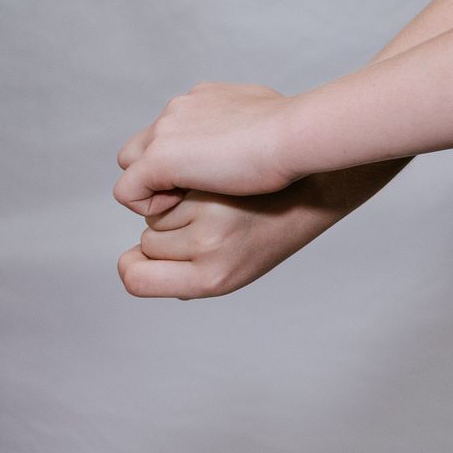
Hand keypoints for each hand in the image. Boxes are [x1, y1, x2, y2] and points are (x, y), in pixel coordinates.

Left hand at [115, 82, 300, 215]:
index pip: (170, 128)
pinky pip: (128, 191)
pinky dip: (148, 204)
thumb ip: (249, 122)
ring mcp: (166, 130)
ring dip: (155, 186)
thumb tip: (257, 132)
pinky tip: (182, 205)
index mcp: (203, 98)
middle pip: (143, 145)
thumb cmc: (297, 134)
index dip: (182, 158)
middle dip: (160, 172)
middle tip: (195, 191)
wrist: (295, 135)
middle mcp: (178, 108)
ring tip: (191, 199)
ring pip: (132, 165)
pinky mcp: (159, 158)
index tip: (210, 175)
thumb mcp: (271, 116)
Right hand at [118, 178, 351, 299]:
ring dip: (176, 200)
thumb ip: (187, 272)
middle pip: (147, 237)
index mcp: (212, 278)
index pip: (137, 279)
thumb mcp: (236, 267)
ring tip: (221, 198)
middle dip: (168, 227)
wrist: (317, 182)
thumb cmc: (273, 227)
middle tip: (214, 222)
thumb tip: (139, 268)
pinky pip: (173, 177)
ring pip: (158, 205)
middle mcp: (209, 246)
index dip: (135, 266)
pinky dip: (187, 173)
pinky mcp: (211, 173)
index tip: (141, 260)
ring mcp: (210, 209)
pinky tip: (220, 173)